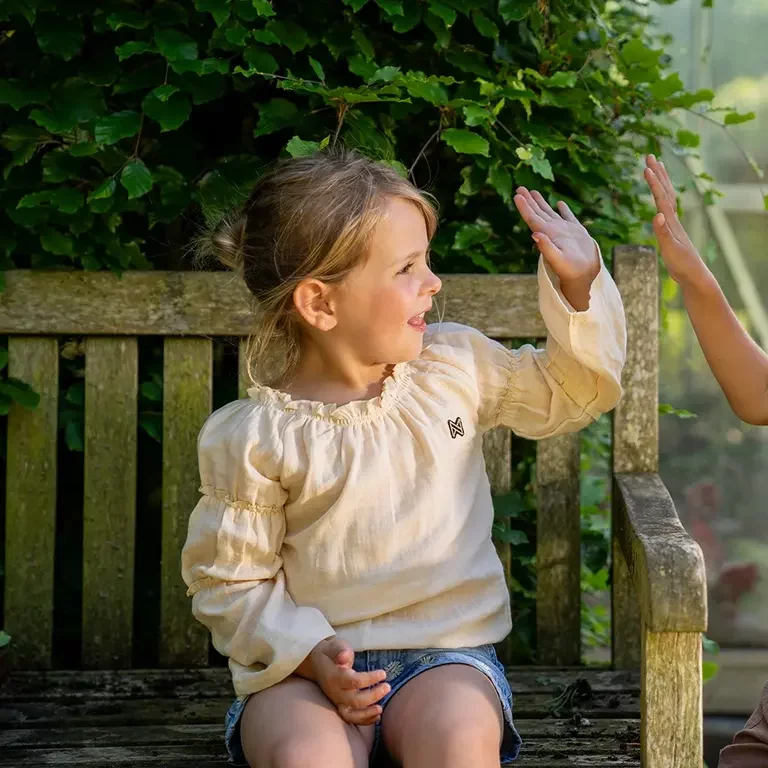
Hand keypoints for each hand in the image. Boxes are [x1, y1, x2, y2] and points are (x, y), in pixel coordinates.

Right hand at [306, 637, 389, 725]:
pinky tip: (376, 716)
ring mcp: (336, 701)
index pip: (354, 681)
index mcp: (335, 676)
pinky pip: (350, 718)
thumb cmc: (332, 652)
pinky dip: (363, 720)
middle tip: (387, 687)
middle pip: (355, 700)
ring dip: (367, 714)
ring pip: (351, 715)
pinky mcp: (340, 706)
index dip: (370, 679)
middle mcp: (335, 691)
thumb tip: (344, 656)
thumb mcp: (336, 646)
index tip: (383, 674)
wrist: (317, 662)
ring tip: (380, 709)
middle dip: (373, 696)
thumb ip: (341, 651)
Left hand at [514, 187, 599, 310]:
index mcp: (547, 235)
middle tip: (519, 188)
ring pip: (549, 213)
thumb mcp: (557, 259)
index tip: (517, 195)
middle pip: (537, 213)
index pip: (532, 218)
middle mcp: (552, 231)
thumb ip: (546, 247)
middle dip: (529, 200)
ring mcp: (564, 231)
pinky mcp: (576, 232)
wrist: (585, 275)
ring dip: (541, 202)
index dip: (524, 207)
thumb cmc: (570, 270)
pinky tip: (559, 203)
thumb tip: (534, 234)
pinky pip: (568, 217)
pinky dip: (563, 209)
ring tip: (533, 192)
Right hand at [643, 154, 709, 286]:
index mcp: (671, 222)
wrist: (693, 275)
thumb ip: (663, 232)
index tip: (646, 168)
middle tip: (650, 156)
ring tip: (656, 167)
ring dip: (661, 180)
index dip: (654, 183)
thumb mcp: (670, 249)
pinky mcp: (672, 229)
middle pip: (665, 191)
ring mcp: (673, 223)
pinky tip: (659, 195)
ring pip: (667, 196)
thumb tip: (657, 215)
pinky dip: (662, 196)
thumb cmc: (682, 264)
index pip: (661, 198)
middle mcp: (673, 219)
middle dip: (658, 173)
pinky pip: (666, 206)